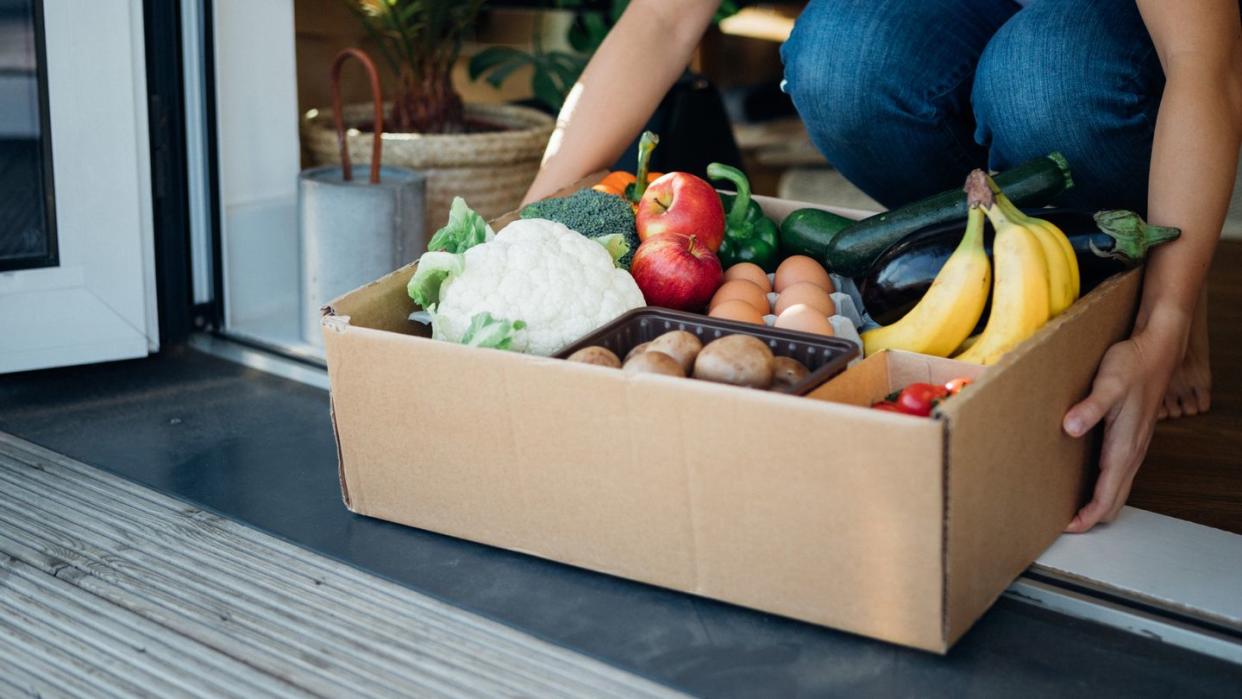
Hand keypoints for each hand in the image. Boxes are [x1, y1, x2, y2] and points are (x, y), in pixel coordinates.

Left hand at [1061, 324, 1182, 532]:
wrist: (1156, 350)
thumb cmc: (1132, 366)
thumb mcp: (1108, 384)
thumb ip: (1090, 407)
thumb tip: (1071, 427)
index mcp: (1124, 447)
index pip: (1107, 497)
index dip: (1087, 517)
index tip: (1065, 527)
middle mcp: (1131, 452)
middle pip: (1114, 501)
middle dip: (1091, 518)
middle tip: (1062, 524)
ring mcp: (1133, 447)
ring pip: (1118, 489)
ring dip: (1097, 504)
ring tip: (1069, 509)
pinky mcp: (1131, 438)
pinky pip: (1118, 474)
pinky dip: (1103, 487)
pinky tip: (1084, 481)